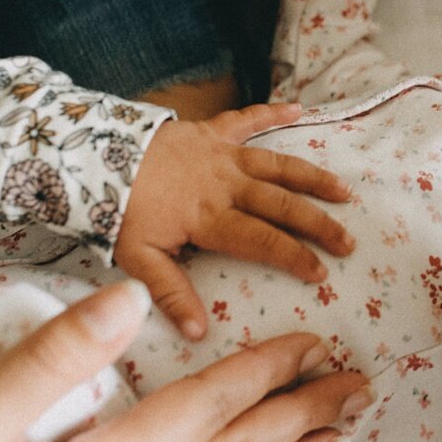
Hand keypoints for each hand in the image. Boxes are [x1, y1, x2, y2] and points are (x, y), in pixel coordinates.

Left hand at [121, 104, 356, 338]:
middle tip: (348, 241)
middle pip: (283, 205)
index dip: (295, 256)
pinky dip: (274, 113)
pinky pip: (247, 119)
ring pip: (278, 166)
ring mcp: (222, 154)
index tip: (322, 271)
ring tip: (345, 192)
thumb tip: (199, 333)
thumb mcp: (137, 259)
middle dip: (319, 224)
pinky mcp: (211, 131)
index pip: (263, 241)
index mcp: (210, 218)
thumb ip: (170, 293)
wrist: (92, 155)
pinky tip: (301, 109)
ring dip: (312, 178)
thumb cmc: (115, 210)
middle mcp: (226, 185)